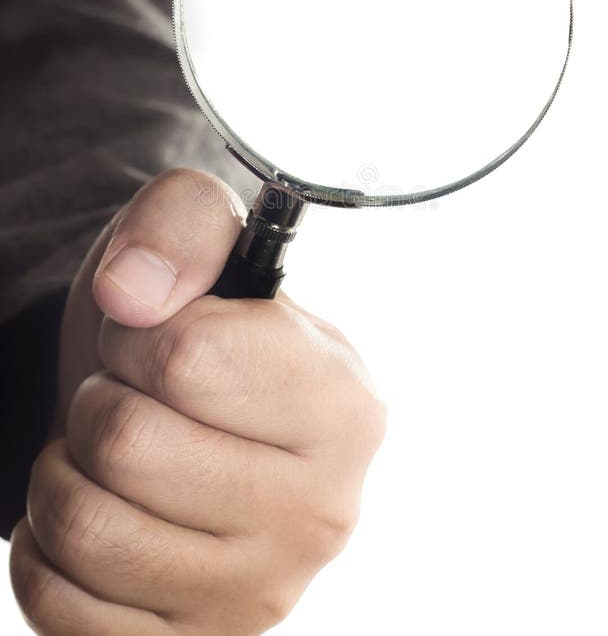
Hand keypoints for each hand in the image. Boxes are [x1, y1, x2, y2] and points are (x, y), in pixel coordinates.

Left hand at [10, 169, 386, 634]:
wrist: (186, 424)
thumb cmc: (192, 332)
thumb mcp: (200, 243)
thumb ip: (182, 225)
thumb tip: (132, 297)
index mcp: (344, 406)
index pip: (189, 358)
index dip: (139, 334)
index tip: (157, 338)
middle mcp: (321, 511)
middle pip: (127, 445)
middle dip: (98, 402)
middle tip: (130, 399)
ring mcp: (261, 593)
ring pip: (86, 530)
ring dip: (65, 472)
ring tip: (110, 455)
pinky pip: (61, 609)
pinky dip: (47, 548)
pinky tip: (101, 513)